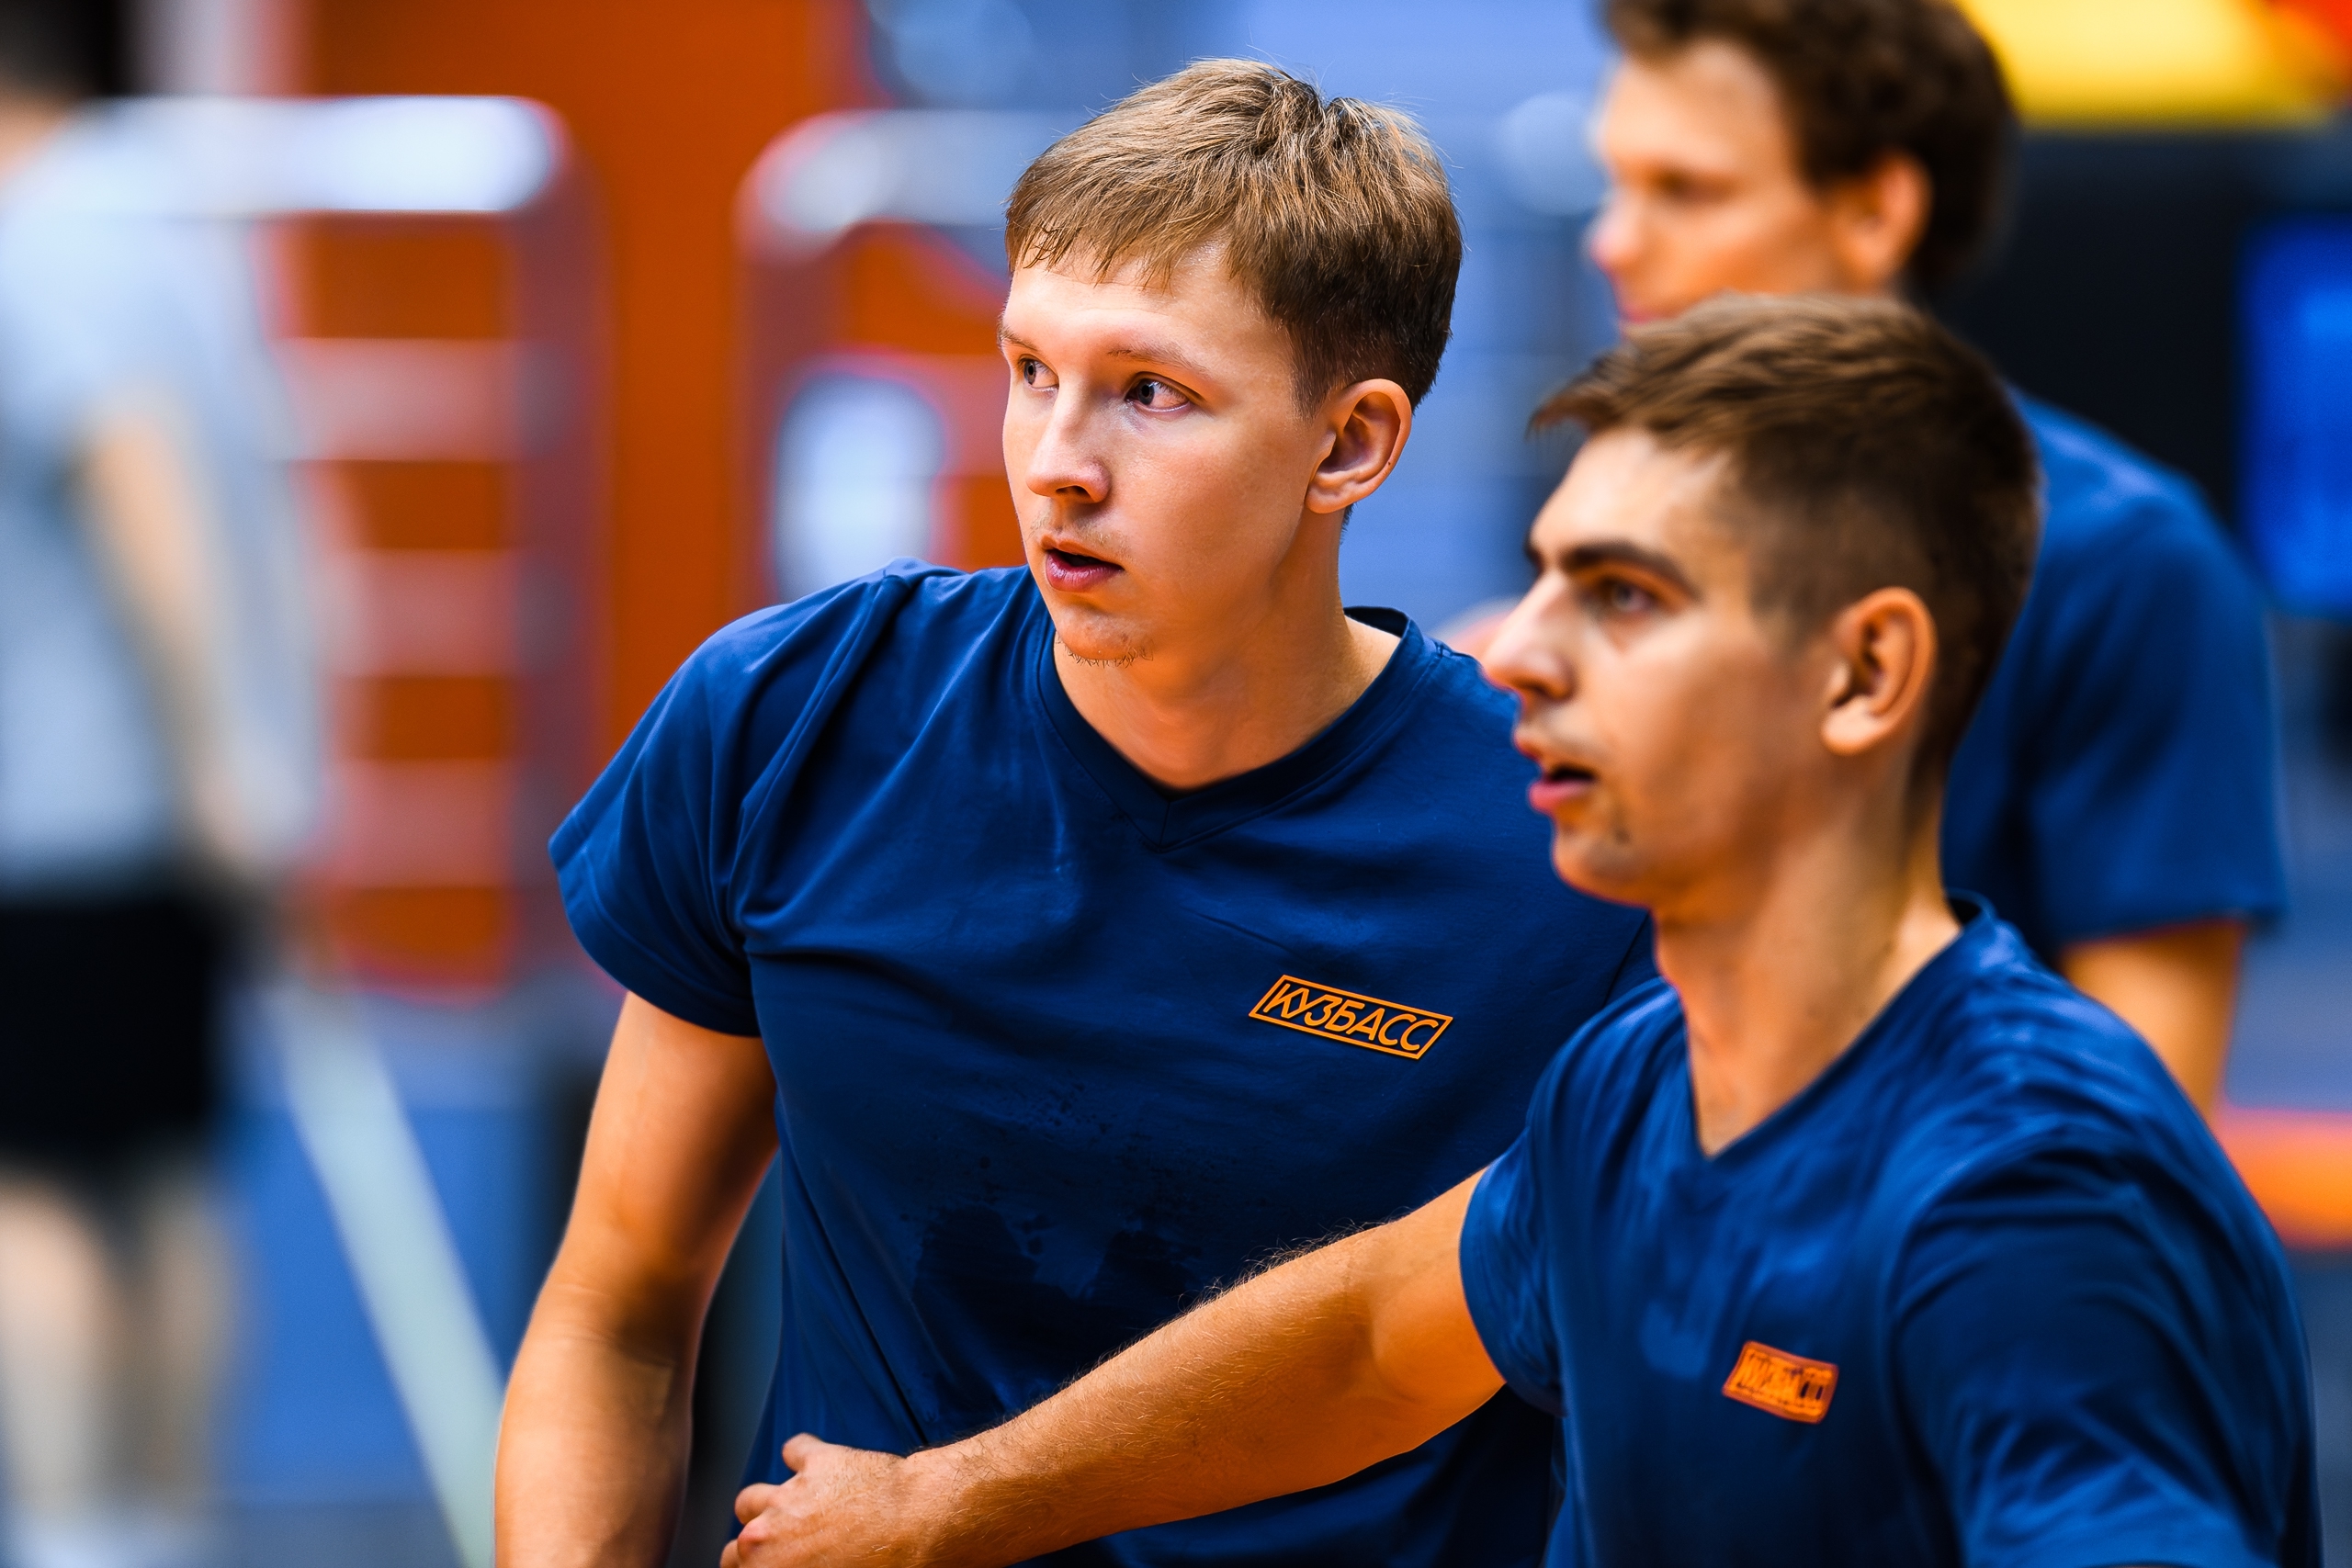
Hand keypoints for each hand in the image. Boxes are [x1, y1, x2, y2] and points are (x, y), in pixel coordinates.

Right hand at [721, 1435, 955, 1567]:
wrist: (921, 1528)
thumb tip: (804, 1566)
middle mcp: (762, 1536)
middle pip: (737, 1547)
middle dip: (755, 1550)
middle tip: (785, 1555)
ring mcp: (787, 1496)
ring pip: (751, 1500)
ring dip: (768, 1507)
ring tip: (795, 1515)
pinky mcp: (816, 1462)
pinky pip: (795, 1451)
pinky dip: (803, 1457)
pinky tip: (818, 1467)